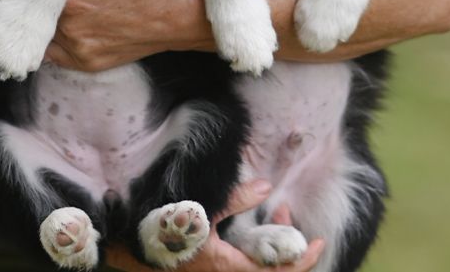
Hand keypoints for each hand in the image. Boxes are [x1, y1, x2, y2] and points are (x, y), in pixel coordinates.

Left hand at [42, 0, 214, 70]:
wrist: (179, 18)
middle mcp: (72, 27)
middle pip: (40, 12)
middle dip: (43, 0)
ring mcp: (79, 49)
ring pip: (46, 34)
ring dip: (49, 21)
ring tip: (65, 7)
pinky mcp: (88, 64)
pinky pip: (56, 55)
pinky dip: (57, 42)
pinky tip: (69, 28)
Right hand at [105, 181, 324, 271]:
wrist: (131, 246)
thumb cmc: (163, 228)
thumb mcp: (199, 209)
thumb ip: (235, 199)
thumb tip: (265, 185)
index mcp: (227, 267)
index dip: (302, 260)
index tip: (318, 242)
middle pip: (272, 270)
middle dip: (287, 242)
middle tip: (286, 212)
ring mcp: (220, 271)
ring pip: (258, 264)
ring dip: (271, 240)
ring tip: (275, 211)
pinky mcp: (213, 265)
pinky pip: (245, 260)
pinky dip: (256, 242)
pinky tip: (254, 222)